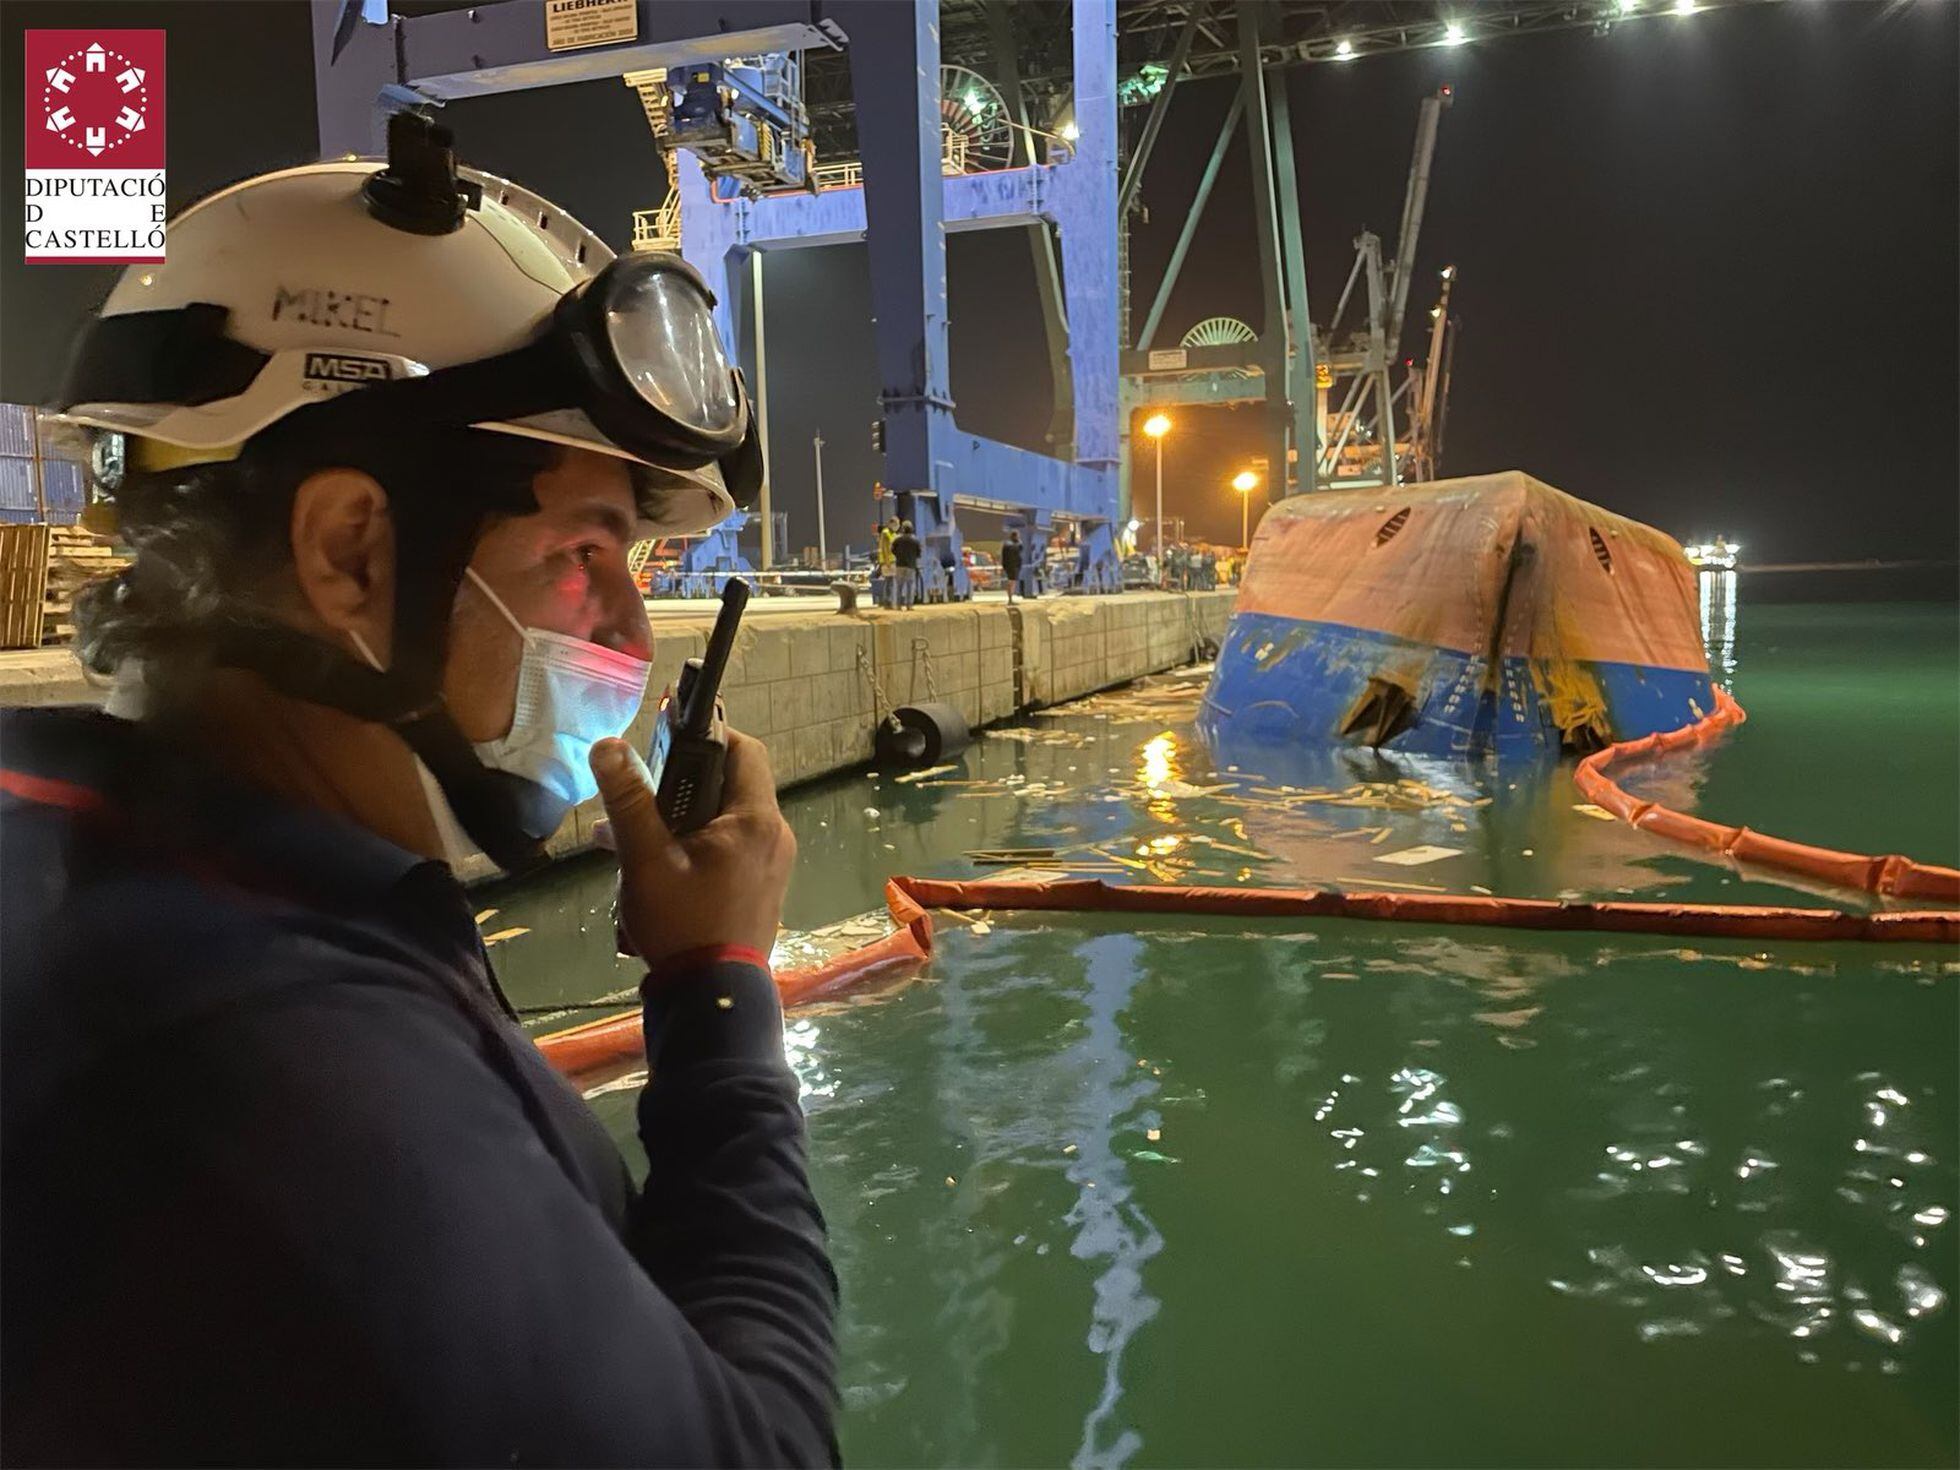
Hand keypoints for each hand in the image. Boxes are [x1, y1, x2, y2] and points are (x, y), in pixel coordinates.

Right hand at [590, 730, 795, 969]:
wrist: (713, 997)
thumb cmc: (683, 926)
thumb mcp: (646, 861)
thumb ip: (629, 801)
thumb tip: (608, 746)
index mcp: (756, 819)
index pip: (744, 749)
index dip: (707, 736)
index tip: (664, 744)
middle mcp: (775, 834)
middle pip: (732, 783)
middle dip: (680, 784)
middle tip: (636, 798)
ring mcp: (773, 863)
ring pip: (725, 818)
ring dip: (679, 819)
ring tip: (626, 838)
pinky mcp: (762, 886)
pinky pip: (730, 847)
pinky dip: (695, 844)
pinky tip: (651, 866)